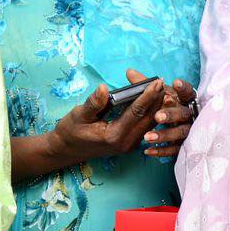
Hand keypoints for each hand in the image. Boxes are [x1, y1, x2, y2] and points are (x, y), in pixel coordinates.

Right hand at [48, 74, 167, 164]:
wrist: (67, 150)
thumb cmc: (71, 131)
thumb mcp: (78, 115)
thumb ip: (94, 103)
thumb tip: (104, 88)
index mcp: (114, 136)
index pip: (136, 113)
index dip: (148, 96)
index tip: (157, 82)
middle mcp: (127, 142)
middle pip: (148, 118)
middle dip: (157, 98)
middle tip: (163, 80)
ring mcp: (131, 144)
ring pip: (149, 122)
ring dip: (156, 105)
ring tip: (161, 86)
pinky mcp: (131, 142)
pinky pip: (145, 125)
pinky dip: (150, 111)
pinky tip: (154, 99)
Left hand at [135, 68, 197, 157]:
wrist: (174, 126)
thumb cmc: (165, 106)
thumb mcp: (156, 94)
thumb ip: (144, 84)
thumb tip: (129, 72)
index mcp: (185, 100)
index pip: (188, 93)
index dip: (183, 88)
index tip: (175, 82)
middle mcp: (189, 115)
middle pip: (184, 114)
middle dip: (171, 114)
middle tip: (157, 116)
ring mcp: (188, 130)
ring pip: (180, 133)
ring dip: (165, 135)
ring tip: (147, 137)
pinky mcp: (184, 145)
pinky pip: (176, 150)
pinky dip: (162, 150)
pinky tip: (148, 150)